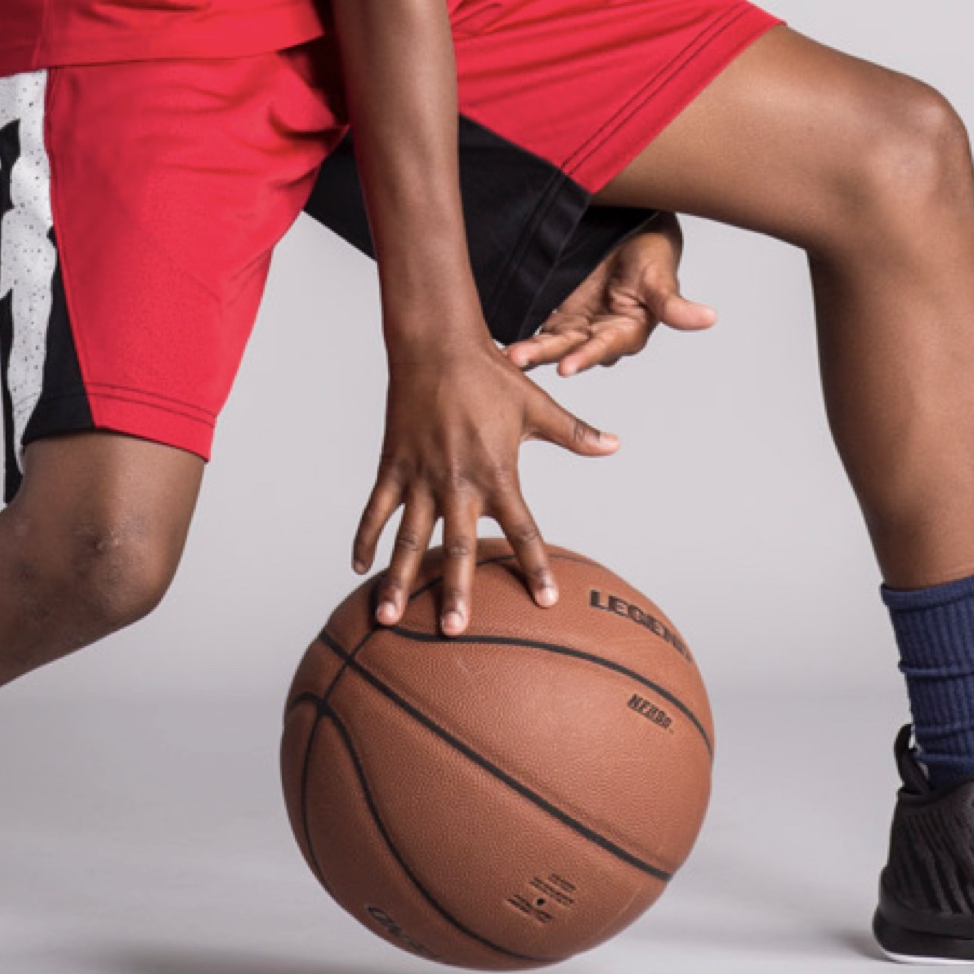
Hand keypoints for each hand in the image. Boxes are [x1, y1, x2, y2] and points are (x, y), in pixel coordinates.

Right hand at [355, 329, 616, 634]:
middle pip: (459, 546)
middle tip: (454, 631)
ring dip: (399, 578)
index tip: (547, 601)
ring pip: (409, 537)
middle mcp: (458, 481)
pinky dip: (365, 537)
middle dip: (456, 590)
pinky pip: (376, 508)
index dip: (536, 566)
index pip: (524, 528)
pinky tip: (359, 566)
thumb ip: (574, 432)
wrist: (437, 343)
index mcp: (498, 471)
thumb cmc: (490, 374)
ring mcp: (421, 475)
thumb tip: (615, 445)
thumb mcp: (537, 406)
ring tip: (390, 619)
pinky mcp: (392, 465)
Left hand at [505, 213, 715, 379]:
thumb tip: (709, 318)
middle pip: (570, 348)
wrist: (630, 227)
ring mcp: (577, 322)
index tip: (567, 366)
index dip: (587, 356)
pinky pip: (538, 326)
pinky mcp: (559, 310)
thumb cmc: (652, 251)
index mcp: (626, 331)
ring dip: (530, 348)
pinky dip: (522, 333)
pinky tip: (499, 341)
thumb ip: (675, 303)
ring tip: (506, 354)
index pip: (605, 347)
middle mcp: (599, 333)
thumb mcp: (662, 276)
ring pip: (550, 341)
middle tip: (519, 360)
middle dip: (544, 354)